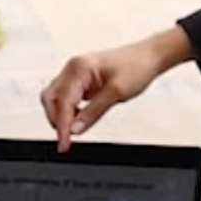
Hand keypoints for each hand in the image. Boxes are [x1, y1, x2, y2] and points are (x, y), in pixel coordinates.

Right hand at [40, 26, 190, 147]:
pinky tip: (77, 120)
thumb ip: (93, 112)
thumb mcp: (117, 92)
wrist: (149, 57)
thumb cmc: (137, 66)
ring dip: (60, 116)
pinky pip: (66, 97)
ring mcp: (76, 74)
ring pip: (56, 98)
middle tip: (66, 140)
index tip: (64, 143)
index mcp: (79, 68)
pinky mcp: (81, 80)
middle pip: (51, 99)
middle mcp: (73, 69)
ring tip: (72, 132)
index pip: (63, 102)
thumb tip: (75, 128)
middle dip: (56, 120)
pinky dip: (68, 111)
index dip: (62, 125)